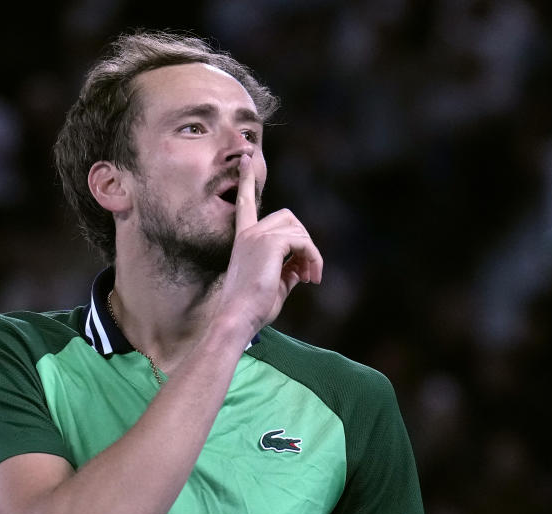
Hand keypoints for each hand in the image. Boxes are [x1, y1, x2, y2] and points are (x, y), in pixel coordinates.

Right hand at [216, 154, 322, 337]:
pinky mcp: (270, 243)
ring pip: (299, 230)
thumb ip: (287, 270)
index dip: (247, 180)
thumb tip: (303, 267)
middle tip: (310, 271)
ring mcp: (258, 236)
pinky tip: (311, 278)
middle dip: (305, 241)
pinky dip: (313, 258)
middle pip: (288, 217)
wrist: (238, 318)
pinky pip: (303, 242)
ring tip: (311, 278)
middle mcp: (249, 233)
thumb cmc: (253, 308)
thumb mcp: (274, 285)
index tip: (246, 158)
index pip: (245, 203)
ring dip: (312, 254)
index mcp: (243, 239)